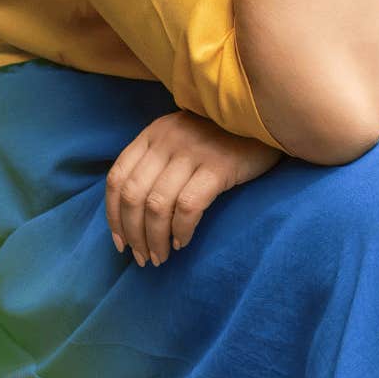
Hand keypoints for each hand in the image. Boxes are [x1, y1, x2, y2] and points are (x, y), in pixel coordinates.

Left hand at [105, 108, 282, 267]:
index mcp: (152, 134)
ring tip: (161, 257)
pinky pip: (188, 207)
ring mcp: (192, 152)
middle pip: (133, 195)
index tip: (120, 242)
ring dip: (155, 239)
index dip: (113, 215)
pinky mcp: (218, 166)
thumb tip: (133, 213)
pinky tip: (183, 242)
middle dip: (133, 233)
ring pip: (157, 205)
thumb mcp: (181, 139)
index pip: (117, 178)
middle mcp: (167, 140)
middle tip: (143, 258)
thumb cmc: (221, 138)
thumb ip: (157, 162)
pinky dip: (181, 230)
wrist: (265, 119)